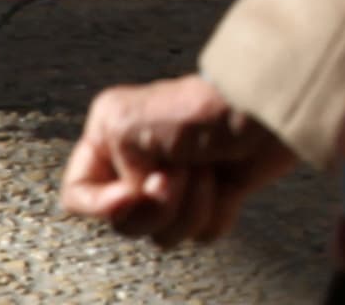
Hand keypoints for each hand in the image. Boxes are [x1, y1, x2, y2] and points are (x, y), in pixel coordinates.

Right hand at [60, 75, 296, 247]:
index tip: (126, 197)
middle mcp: (141, 164)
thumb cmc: (199, 109)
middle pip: (124, 223)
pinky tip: (229, 186)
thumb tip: (134, 200)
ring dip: (188, 209)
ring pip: (164, 234)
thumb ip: (109, 164)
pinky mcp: (216, 195)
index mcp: (110, 139)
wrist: (266, 110)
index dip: (99, 206)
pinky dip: (216, 212)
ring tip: (208, 173)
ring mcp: (180, 183)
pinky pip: (201, 233)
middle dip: (156, 206)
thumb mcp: (130, 122)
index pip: (78, 194)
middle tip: (179, 174)